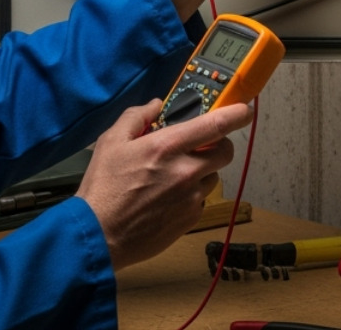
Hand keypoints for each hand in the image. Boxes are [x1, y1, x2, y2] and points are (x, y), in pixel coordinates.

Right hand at [75, 99, 252, 269]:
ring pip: (214, 175)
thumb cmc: (103, 188)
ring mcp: (191, 197)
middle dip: (218, 144)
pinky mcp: (190, 218)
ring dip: (203, 171)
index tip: (242, 110)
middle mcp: (186, 171)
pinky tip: (168, 197)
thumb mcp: (111, 142)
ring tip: (175, 175)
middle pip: (226, 151)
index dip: (236, 114)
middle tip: (199, 145)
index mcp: (168, 147)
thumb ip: (137, 116)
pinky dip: (192, 194)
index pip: (217, 125)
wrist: (99, 236)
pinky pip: (202, 198)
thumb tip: (156, 104)